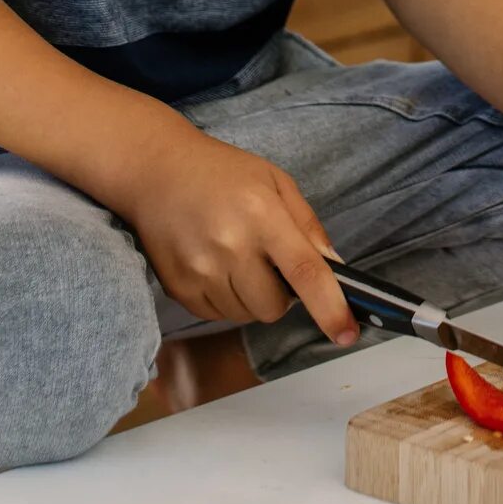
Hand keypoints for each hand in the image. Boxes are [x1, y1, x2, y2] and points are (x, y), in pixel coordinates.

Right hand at [95, 124, 357, 346]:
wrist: (155, 170)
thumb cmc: (222, 173)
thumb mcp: (275, 181)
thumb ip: (308, 225)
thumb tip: (336, 268)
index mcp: (263, 215)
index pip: (304, 271)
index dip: (330, 307)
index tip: (347, 333)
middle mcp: (230, 245)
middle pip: (274, 307)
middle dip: (281, 295)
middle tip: (268, 263)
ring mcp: (200, 270)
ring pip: (246, 316)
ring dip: (252, 298)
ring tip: (237, 259)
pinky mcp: (177, 287)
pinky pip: (217, 316)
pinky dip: (225, 300)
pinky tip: (215, 265)